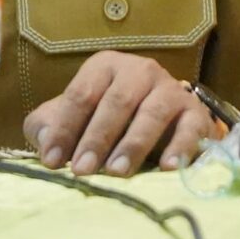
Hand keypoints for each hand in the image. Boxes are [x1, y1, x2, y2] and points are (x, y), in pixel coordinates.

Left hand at [24, 50, 215, 177]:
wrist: (161, 121)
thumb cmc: (107, 120)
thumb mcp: (74, 117)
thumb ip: (48, 126)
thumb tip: (44, 144)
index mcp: (105, 66)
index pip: (81, 94)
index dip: (64, 128)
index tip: (51, 162)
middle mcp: (139, 70)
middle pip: (116, 102)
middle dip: (96, 138)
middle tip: (81, 170)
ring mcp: (170, 89)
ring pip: (151, 113)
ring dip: (133, 144)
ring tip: (116, 172)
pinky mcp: (195, 112)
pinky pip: (190, 127)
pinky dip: (180, 147)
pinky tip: (166, 168)